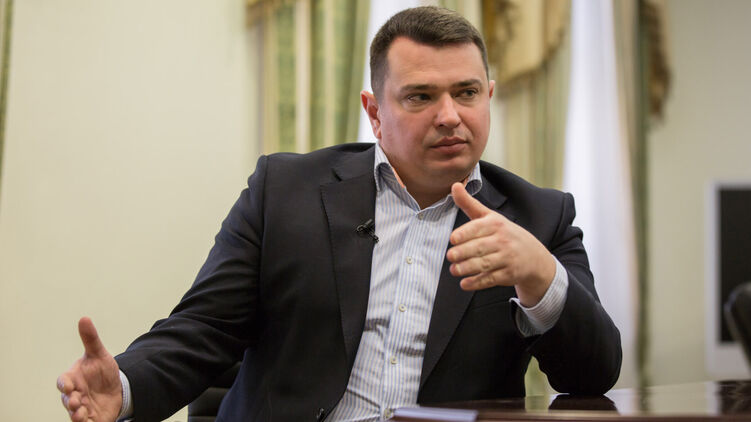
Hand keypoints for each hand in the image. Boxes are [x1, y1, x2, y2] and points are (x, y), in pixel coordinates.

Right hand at [57, 317, 122, 421]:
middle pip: (68, 400)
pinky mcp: (91, 419)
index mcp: (73, 378)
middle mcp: (75, 394)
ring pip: (75, 414)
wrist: (116, 387)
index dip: (64, 384)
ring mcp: (82, 408)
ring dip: (76, 416)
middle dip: (71, 402)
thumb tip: (84, 318)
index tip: (68, 386)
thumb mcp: (99, 354)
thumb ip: (91, 339)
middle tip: (77, 402)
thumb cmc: (102, 370)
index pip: (63, 381)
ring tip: (80, 416)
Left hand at [447, 183, 555, 305]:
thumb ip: (469, 203)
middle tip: (450, 256)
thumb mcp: (490, 217)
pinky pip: (491, 279)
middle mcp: (503, 240)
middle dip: (463, 253)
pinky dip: (477, 283)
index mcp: (496, 224)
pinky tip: (464, 284)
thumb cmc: (504, 233)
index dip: (465, 234)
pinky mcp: (509, 274)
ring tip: (454, 270)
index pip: (479, 228)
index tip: (452, 239)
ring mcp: (507, 258)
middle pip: (480, 247)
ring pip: (485, 264)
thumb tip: (454, 185)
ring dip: (467, 268)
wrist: (533, 256)